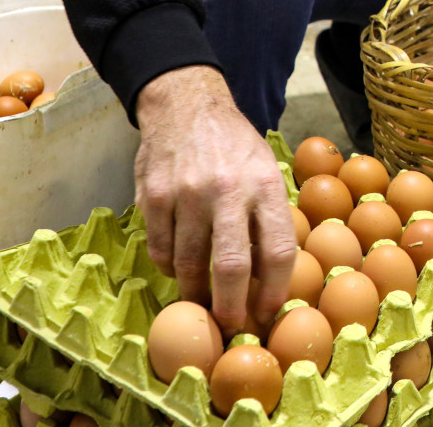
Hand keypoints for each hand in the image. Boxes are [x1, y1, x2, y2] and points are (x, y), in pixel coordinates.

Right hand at [134, 66, 297, 334]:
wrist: (187, 106)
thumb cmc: (235, 147)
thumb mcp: (266, 170)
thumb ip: (269, 216)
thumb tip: (273, 278)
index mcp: (265, 184)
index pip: (278, 250)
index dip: (275, 291)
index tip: (269, 313)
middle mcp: (228, 190)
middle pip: (232, 268)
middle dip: (232, 308)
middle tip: (230, 327)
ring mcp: (187, 194)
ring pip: (190, 265)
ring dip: (195, 293)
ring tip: (202, 302)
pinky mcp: (153, 197)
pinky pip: (161, 250)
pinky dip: (170, 267)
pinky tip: (178, 266)